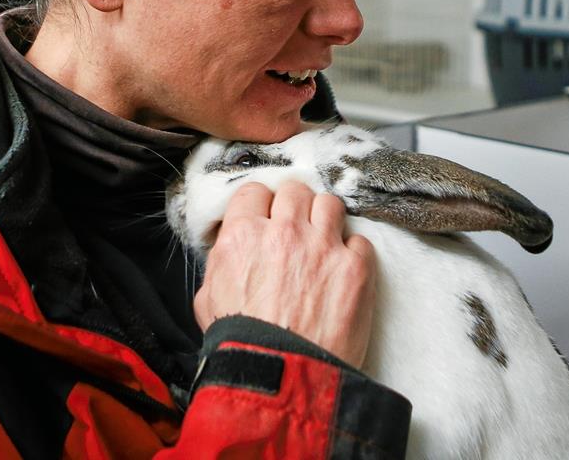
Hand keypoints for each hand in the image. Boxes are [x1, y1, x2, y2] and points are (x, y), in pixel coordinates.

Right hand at [193, 180, 376, 368]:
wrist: (282, 377)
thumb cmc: (243, 346)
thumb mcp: (209, 299)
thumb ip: (222, 262)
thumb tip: (231, 249)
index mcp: (244, 236)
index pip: (255, 191)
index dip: (261, 206)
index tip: (266, 218)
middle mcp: (284, 232)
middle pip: (295, 190)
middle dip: (294, 207)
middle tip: (296, 228)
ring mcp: (323, 246)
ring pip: (329, 203)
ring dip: (325, 220)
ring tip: (323, 242)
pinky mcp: (355, 267)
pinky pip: (359, 239)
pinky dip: (353, 252)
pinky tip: (343, 270)